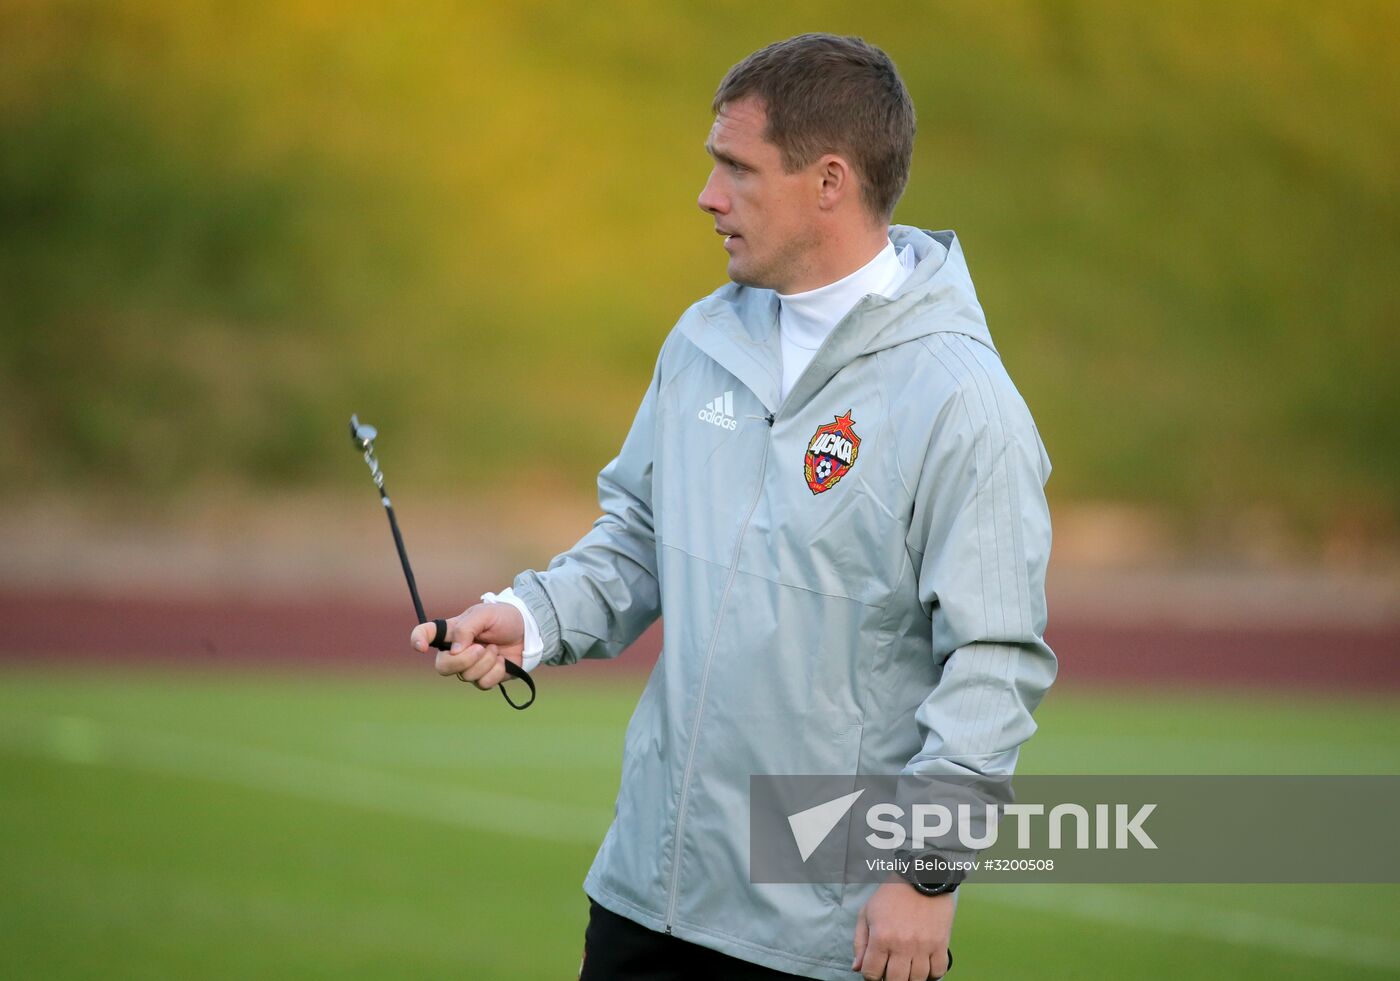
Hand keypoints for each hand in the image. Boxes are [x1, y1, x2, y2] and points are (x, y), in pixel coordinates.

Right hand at [410, 602, 525, 689]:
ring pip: (466, 676)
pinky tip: (502, 661)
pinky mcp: (484, 677)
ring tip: (496, 648)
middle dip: (463, 660)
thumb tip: (455, 651)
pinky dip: (496, 671)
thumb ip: (467, 629)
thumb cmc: (504, 617)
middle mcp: (456, 651)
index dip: (418, 640)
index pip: (425, 634)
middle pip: (442, 667)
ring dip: (486, 661)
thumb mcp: (485, 614)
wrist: (529, 631)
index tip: (421, 647)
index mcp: (452, 631)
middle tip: (481, 647)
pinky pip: (483, 683)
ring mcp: (469, 666)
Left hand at [852, 881, 953, 980]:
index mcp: (881, 938)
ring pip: (917, 980)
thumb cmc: (891, 895)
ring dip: (910, 977)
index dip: (871, 975)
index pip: (871, 973)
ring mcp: (923, 947)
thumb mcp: (867, 913)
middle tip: (891, 969)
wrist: (921, 878)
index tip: (875, 968)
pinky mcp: (940, 944)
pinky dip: (932, 973)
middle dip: (890, 979)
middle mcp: (902, 945)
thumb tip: (857, 968)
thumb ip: (859, 942)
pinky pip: (938, 971)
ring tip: (907, 967)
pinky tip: (924, 965)